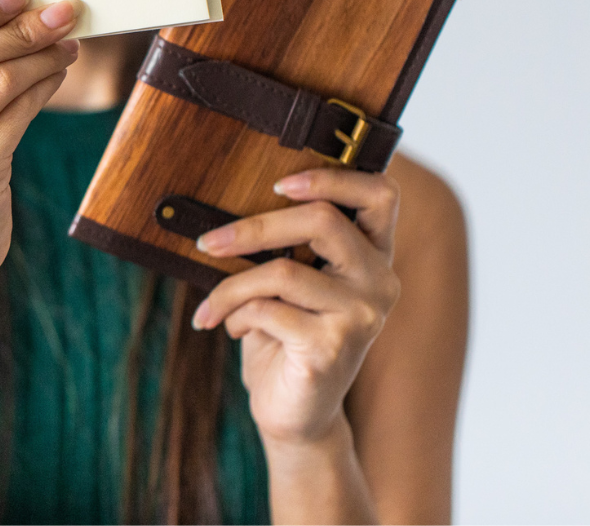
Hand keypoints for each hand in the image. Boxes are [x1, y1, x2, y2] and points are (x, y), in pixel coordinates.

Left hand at [191, 169, 400, 449]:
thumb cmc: (286, 332)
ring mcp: (362, 316)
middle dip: (255, 227)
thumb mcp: (292, 278)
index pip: (381, 194)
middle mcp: (380, 281)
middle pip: (323, 220)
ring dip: (231, 285)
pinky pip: (268, 309)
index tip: (279, 184)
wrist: (294, 412)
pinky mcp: (332, 348)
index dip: (333, 177)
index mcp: (375, 254)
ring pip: (283, 270)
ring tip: (212, 304)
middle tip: (208, 242)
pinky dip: (236, 314)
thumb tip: (233, 197)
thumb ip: (288, 241)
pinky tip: (232, 328)